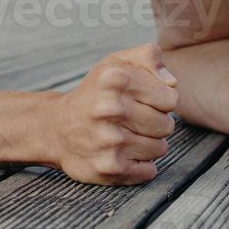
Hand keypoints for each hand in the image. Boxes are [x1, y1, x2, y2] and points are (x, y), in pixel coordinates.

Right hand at [52, 43, 178, 184]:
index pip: (171, 100)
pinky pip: (149, 171)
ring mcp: (110, 140)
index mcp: (116, 79)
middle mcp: (111, 109)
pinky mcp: (110, 167)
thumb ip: (149, 58)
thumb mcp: (116, 63)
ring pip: (160, 148)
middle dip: (155, 123)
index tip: (142, 100)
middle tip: (134, 119)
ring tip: (127, 135)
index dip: (160, 100)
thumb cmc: (96, 93)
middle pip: (167, 125)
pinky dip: (140, 165)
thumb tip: (171, 82)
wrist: (57, 127)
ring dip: (148, 144)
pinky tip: (122, 153)